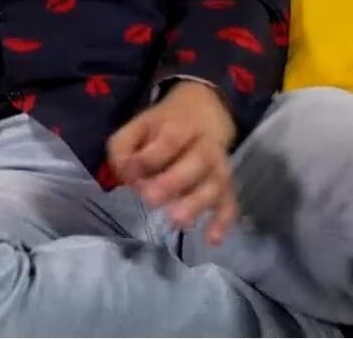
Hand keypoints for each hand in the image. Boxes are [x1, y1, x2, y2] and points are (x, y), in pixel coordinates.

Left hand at [106, 80, 239, 244]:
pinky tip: (211, 239)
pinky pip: (229, 203)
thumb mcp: (138, 127)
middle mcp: (205, 146)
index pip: (169, 140)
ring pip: (214, 185)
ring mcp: (218, 167)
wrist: (206, 112)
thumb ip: (124, 148)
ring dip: (196, 204)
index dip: (149, 159)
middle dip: (174, 183)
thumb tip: (126, 176)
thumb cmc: (165, 126)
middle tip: (151, 200)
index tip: (131, 177)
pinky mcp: (226, 186)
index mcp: (181, 126)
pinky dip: (223, 221)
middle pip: (197, 162)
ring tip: (177, 221)